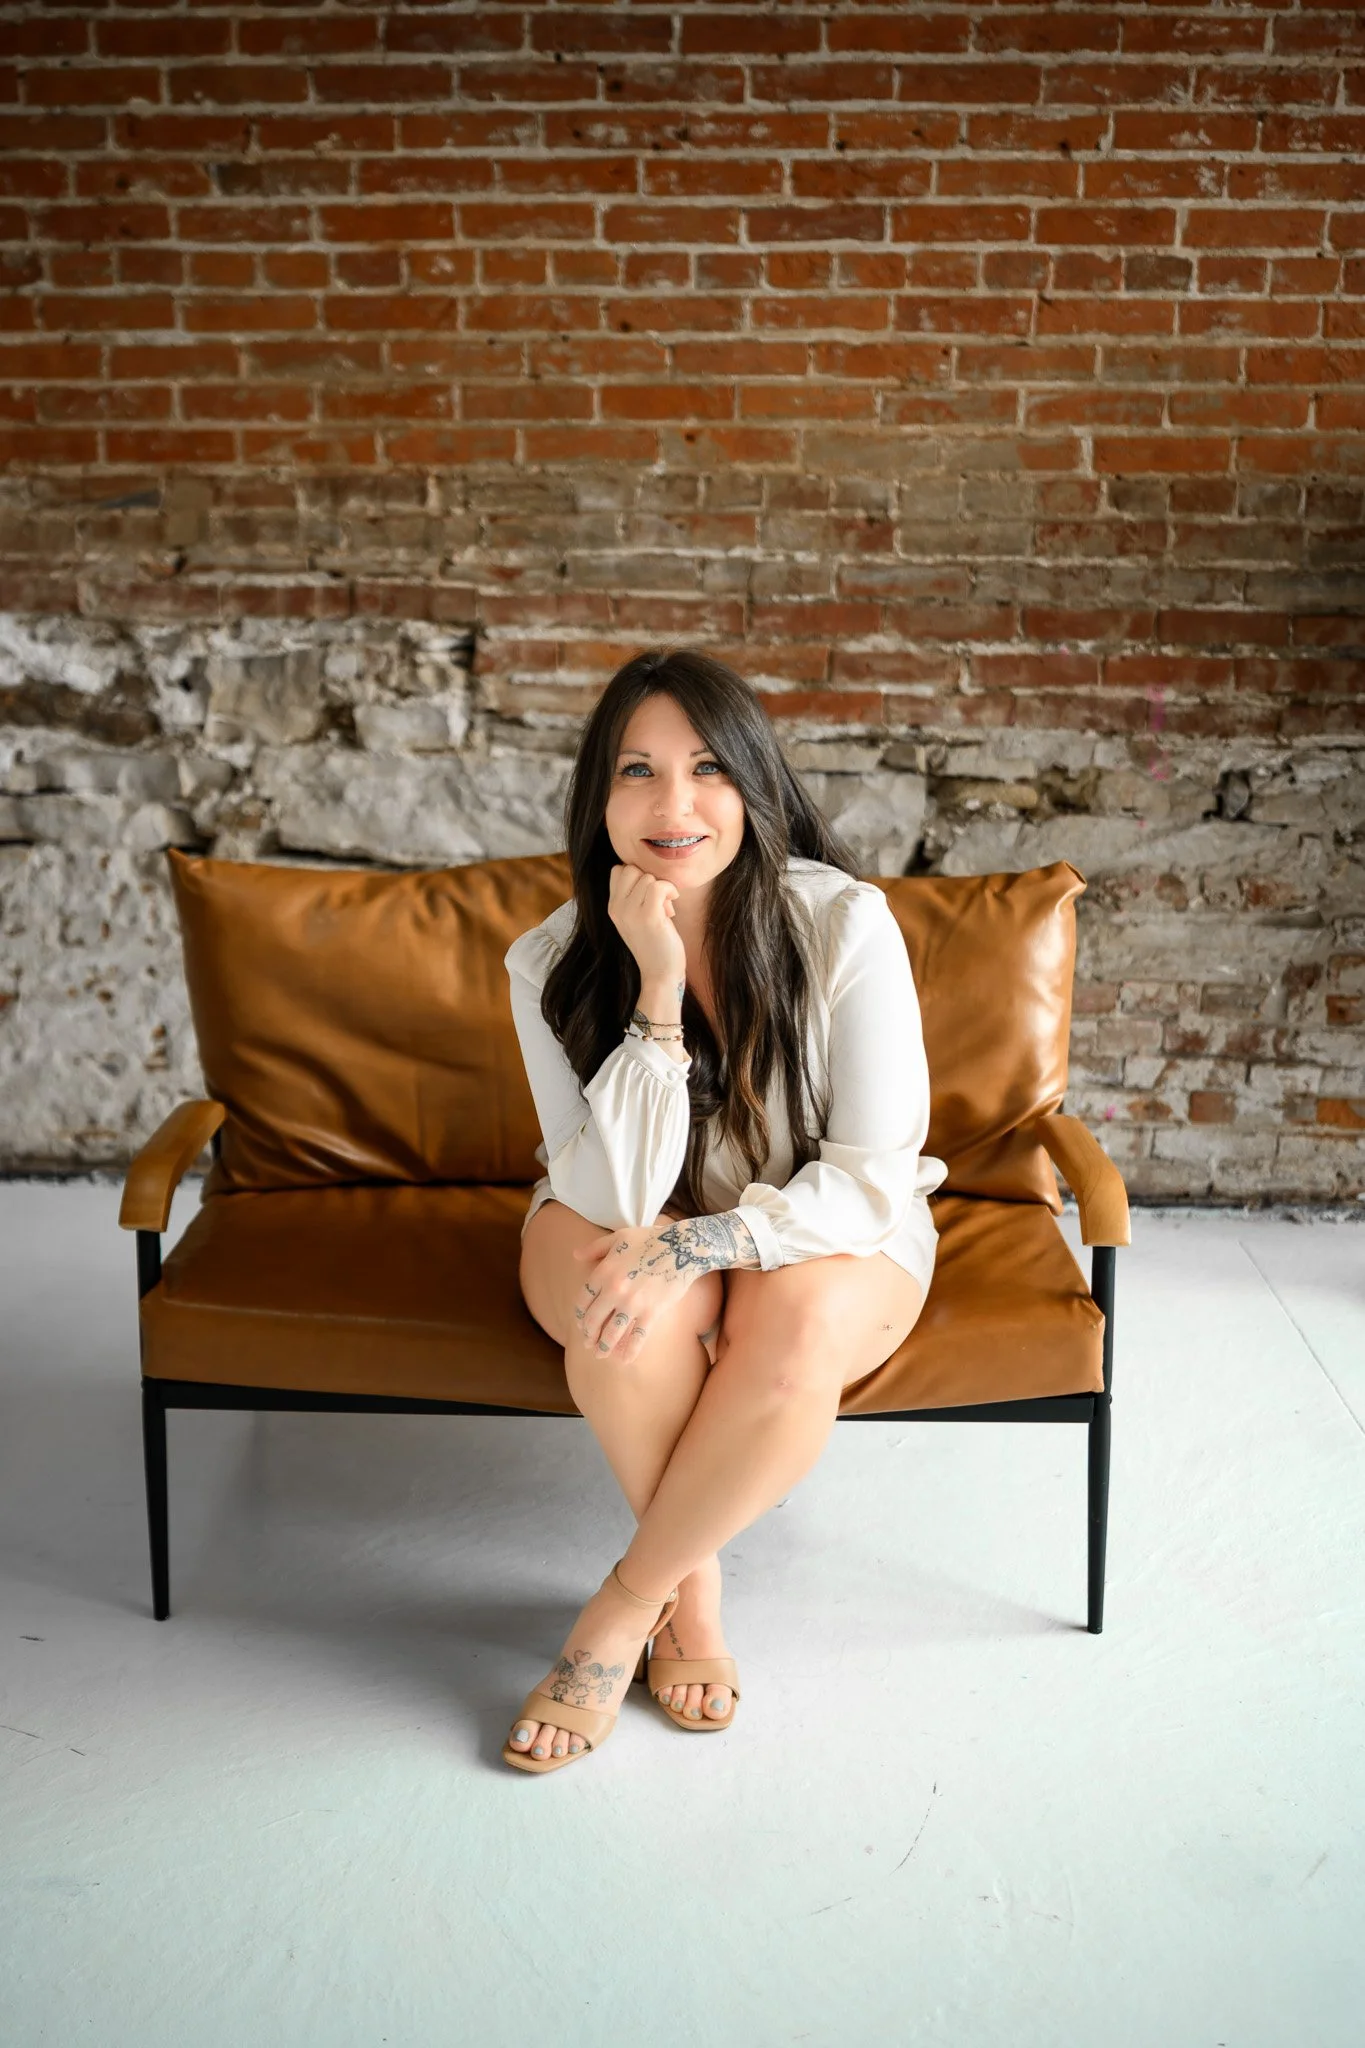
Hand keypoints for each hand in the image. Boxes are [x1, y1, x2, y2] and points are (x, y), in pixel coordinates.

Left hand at [569, 1223, 694, 1363]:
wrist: (682, 1248)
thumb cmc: (650, 1239)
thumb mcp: (619, 1237)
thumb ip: (595, 1248)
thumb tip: (575, 1255)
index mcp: (604, 1272)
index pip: (583, 1300)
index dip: (580, 1314)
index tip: (580, 1323)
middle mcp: (614, 1291)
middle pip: (594, 1320)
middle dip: (589, 1334)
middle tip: (588, 1342)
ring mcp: (633, 1304)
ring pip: (611, 1333)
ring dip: (603, 1347)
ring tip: (600, 1354)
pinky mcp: (651, 1313)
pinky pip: (637, 1337)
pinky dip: (630, 1351)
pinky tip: (624, 1360)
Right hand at [608, 863, 686, 989]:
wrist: (659, 974)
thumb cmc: (654, 945)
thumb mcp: (635, 919)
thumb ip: (634, 897)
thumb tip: (648, 873)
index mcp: (612, 908)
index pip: (618, 870)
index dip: (637, 876)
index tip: (648, 894)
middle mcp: (617, 909)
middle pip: (631, 869)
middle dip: (649, 879)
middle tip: (658, 900)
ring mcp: (630, 913)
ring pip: (647, 877)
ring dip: (662, 888)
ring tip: (665, 909)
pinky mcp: (648, 917)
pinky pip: (659, 886)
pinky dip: (670, 890)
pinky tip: (672, 905)